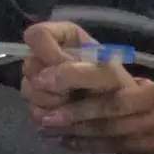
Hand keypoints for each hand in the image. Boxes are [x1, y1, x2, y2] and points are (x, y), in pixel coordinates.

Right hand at [20, 21, 136, 114]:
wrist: (126, 116)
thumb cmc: (118, 87)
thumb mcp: (106, 74)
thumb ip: (75, 72)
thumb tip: (39, 79)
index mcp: (62, 38)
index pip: (37, 35)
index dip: (48, 54)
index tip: (66, 67)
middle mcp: (45, 56)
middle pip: (29, 65)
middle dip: (52, 83)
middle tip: (75, 90)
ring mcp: (39, 81)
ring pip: (28, 90)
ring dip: (54, 102)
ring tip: (75, 104)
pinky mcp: (38, 104)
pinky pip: (34, 111)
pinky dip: (53, 118)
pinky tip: (69, 116)